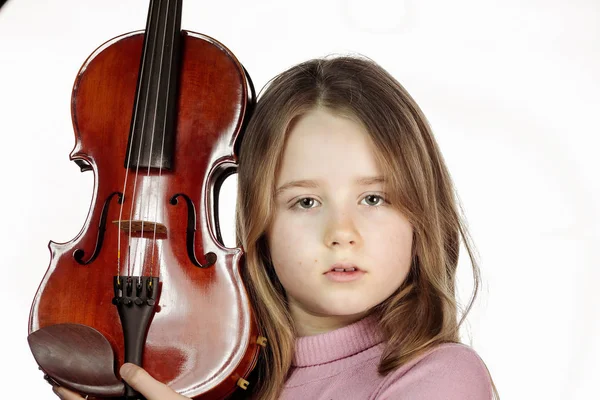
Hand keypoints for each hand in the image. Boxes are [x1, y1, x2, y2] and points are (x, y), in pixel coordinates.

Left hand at [53, 363, 189, 399]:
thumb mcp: (164, 398)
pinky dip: (102, 398)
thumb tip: (126, 368)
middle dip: (73, 394)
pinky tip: (102, 392)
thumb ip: (144, 382)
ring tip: (74, 386)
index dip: (68, 395)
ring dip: (86, 396)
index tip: (55, 382)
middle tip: (58, 381)